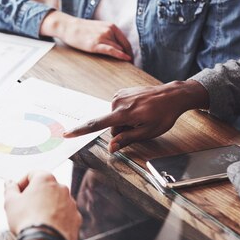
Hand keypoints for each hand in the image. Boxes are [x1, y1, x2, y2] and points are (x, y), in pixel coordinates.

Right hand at [4, 171, 81, 239]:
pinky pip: (65, 215)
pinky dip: (57, 219)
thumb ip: (10, 189)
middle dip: (36, 195)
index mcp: (46, 179)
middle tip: (25, 207)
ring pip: (57, 201)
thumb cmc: (27, 221)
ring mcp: (71, 203)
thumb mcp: (10, 202)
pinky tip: (47, 227)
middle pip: (46, 188)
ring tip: (36, 219)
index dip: (22, 183)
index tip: (17, 193)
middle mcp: (61, 188)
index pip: (32, 174)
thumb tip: (10, 184)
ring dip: (48, 207)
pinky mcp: (76, 218)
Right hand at [40, 11, 132, 60]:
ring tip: (126, 67)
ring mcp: (102, 37)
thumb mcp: (100, 28)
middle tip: (132, 66)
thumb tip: (119, 48)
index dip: (130, 52)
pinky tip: (126, 59)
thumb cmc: (83, 30)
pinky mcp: (95, 44)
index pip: (125, 41)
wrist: (69, 27)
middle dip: (128, 56)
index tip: (132, 60)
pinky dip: (120, 55)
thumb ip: (110, 35)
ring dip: (122, 58)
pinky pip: (111, 50)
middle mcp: (109, 30)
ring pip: (117, 49)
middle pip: (124, 46)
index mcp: (111, 26)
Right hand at [65, 80, 209, 152]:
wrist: (172, 95)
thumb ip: (127, 139)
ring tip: (142, 117)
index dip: (81, 131)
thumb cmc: (163, 115)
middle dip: (122, 130)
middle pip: (110, 126)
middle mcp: (118, 102)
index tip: (67, 134)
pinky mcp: (122, 92)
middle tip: (140, 126)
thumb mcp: (148, 132)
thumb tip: (111, 147)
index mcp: (124, 113)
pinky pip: (118, 109)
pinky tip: (140, 110)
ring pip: (114, 118)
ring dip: (125, 122)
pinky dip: (126, 113)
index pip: (97, 124)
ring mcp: (119, 95)